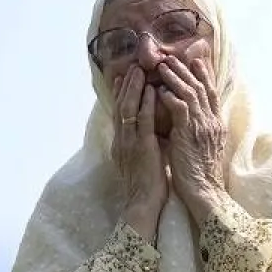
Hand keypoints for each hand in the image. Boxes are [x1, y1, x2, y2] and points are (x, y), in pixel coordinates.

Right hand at [111, 65, 169, 239]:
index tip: (124, 78)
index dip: (122, 95)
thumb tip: (150, 133)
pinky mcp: (141, 146)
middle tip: (132, 66)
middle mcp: (121, 139)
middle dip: (127, 85)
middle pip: (121, 106)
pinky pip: (142, 120)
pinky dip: (145, 103)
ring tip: (140, 70)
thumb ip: (142, 144)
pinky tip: (150, 89)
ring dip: (134, 87)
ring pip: (129, 108)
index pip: (120, 113)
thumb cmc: (147, 186)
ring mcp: (129, 142)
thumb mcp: (142, 160)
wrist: (143, 204)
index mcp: (121, 143)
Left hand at [157, 54, 227, 214]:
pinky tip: (160, 90)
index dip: (204, 75)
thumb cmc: (200, 172)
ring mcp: (201, 126)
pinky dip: (171, 97)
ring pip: (190, 93)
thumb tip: (192, 117)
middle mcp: (211, 121)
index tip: (196, 61)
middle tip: (174, 57)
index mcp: (216, 124)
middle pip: (201, 88)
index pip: (212, 93)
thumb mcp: (205, 145)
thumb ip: (200, 128)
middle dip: (187, 70)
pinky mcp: (189, 133)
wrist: (204, 190)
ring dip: (176, 78)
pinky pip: (180, 108)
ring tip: (163, 66)